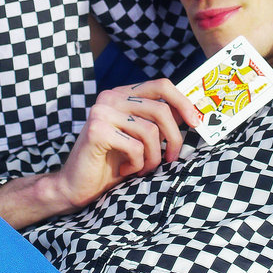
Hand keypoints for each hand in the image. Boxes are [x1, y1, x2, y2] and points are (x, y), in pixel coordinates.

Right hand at [52, 79, 201, 211]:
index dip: (183, 102)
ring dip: (153, 157)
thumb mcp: (140, 139)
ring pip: (151, 131)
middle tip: (171, 159)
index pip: (161, 85)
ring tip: (142, 167)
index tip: (196, 123)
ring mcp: (102, 111)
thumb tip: (190, 113)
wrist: (77, 186)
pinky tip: (125, 170)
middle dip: (173, 139)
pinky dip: (137, 164)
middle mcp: (110, 97)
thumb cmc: (112, 163)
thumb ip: (158, 122)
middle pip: (161, 110)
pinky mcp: (96, 130)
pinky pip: (135, 147)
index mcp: (122, 94)